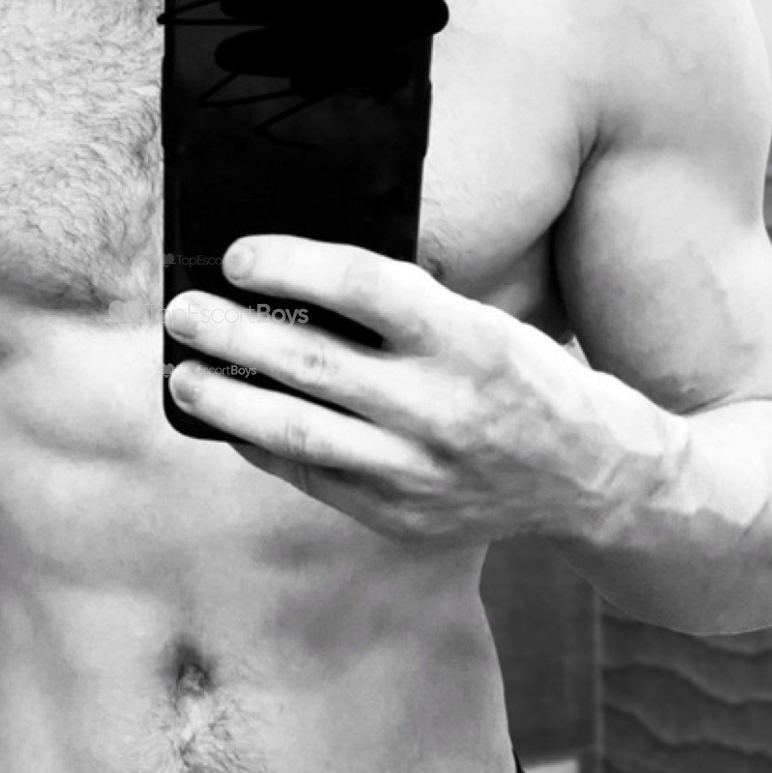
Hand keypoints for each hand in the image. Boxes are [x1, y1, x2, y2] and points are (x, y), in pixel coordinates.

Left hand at [165, 235, 638, 545]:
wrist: (590, 478)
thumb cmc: (527, 379)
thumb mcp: (487, 322)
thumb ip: (406, 309)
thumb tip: (295, 285)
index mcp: (470, 340)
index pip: (363, 287)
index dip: (290, 266)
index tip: (237, 256)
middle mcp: (441, 407)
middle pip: (312, 362)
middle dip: (232, 333)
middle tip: (181, 311)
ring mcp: (417, 471)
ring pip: (297, 431)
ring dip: (227, 400)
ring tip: (183, 376)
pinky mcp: (399, 516)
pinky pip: (311, 476)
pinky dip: (261, 447)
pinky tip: (230, 422)